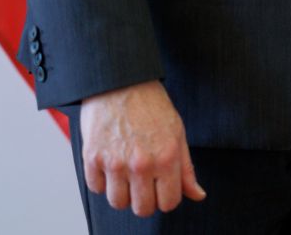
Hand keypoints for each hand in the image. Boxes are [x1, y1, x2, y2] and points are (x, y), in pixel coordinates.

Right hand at [78, 80, 204, 215]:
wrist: (121, 82)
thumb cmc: (151, 105)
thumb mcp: (177, 133)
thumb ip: (186, 168)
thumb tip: (197, 195)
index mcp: (167, 157)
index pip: (168, 203)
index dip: (166, 199)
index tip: (162, 190)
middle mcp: (141, 163)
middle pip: (142, 208)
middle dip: (145, 200)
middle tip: (144, 184)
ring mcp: (115, 162)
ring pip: (118, 202)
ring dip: (123, 192)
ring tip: (127, 173)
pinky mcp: (93, 158)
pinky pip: (96, 188)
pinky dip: (103, 181)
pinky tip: (111, 164)